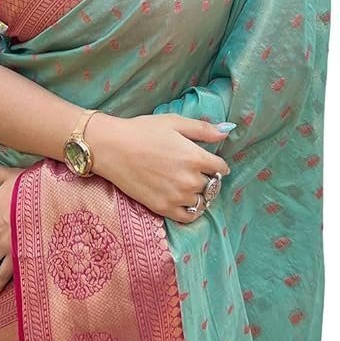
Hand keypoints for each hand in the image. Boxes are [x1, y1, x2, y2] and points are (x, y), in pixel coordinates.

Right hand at [88, 113, 231, 223]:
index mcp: (195, 157)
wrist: (112, 148)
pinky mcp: (163, 208)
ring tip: (188, 184)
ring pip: (202, 201)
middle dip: (208, 178)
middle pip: (213, 185)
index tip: (210, 161)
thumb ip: (203, 129)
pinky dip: (191, 210)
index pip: (221, 167)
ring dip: (200, 194)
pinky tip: (184, 200)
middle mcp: (190, 180)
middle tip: (195, 171)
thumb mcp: (174, 123)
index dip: (217, 162)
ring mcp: (177, 196)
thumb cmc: (142, 131)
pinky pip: (189, 217)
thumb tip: (227, 131)